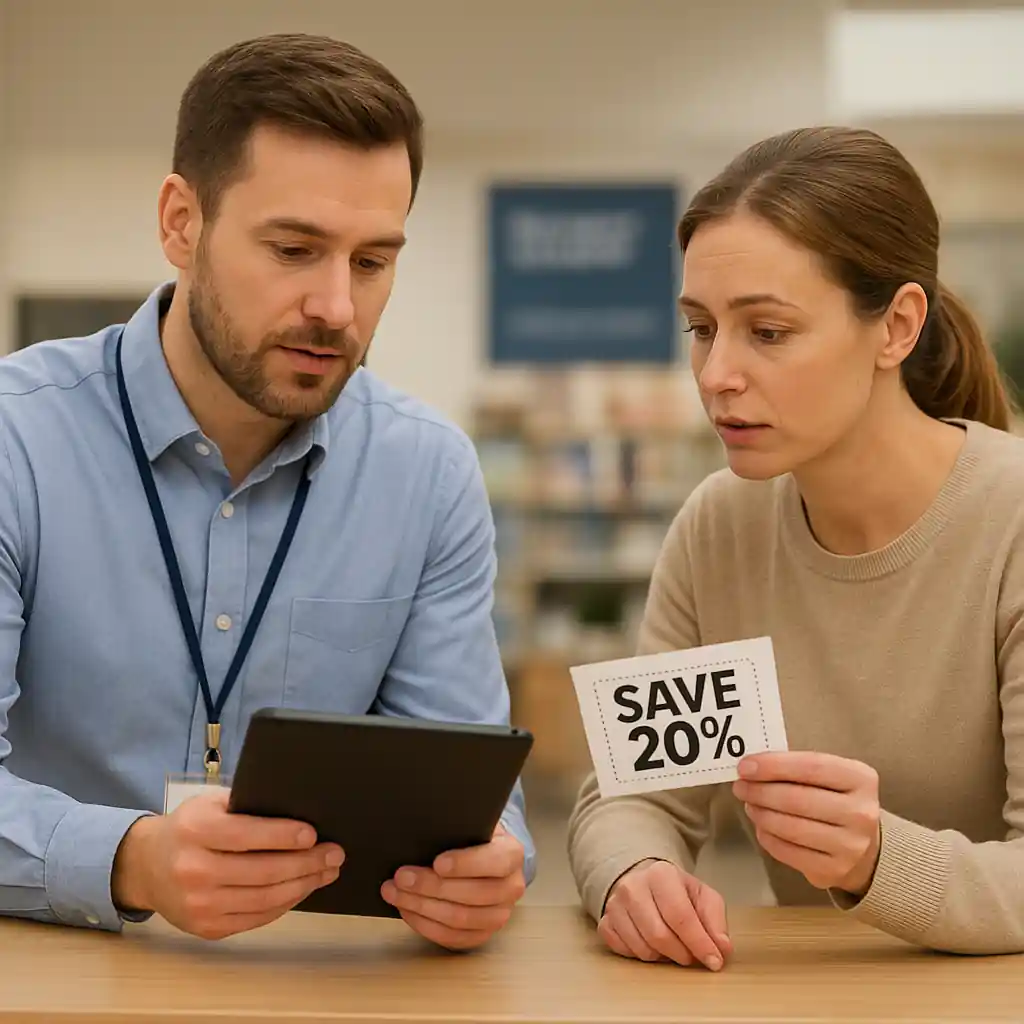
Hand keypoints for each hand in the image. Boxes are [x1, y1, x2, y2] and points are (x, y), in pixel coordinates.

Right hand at [111, 788, 343, 939]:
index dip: (283, 836)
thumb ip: (247, 805)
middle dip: (306, 863)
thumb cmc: (190, 827)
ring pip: (264, 899)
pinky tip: (302, 889)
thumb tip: (298, 808)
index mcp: (195, 831)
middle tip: (334, 854)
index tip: (313, 834)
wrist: (146, 866)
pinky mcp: (206, 928)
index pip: (246, 835)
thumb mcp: (210, 803)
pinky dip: (285, 904)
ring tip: (326, 872)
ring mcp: (199, 904)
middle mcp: (194, 870)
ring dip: (303, 885)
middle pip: (262, 871)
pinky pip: (256, 918)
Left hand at [380, 824, 524, 950]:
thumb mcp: (472, 823)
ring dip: (422, 907)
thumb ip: (458, 827)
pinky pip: (452, 937)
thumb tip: (426, 833)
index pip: (494, 862)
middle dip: (431, 886)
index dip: (465, 864)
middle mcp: (512, 887)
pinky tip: (407, 909)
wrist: (484, 857)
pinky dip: (425, 925)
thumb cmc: (472, 837)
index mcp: (512, 854)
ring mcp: (499, 915)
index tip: (437, 862)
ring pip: (459, 919)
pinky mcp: (482, 934)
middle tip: (401, 877)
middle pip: (472, 894)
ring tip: (395, 893)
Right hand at [598, 859, 731, 969]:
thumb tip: (722, 948)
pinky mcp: (605, 923)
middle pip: (660, 936)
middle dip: (682, 954)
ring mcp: (614, 905)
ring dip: (663, 957)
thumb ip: (715, 920)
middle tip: (692, 955)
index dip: (699, 943)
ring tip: (672, 945)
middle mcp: (632, 887)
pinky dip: (642, 956)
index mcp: (661, 874)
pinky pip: (624, 952)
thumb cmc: (676, 892)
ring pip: (642, 949)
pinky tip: (651, 944)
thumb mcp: (702, 896)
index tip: (714, 962)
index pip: (680, 916)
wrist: (642, 881)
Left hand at [733, 751, 880, 895]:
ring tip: (750, 804)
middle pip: (797, 799)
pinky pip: (789, 853)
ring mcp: (850, 846)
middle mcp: (861, 813)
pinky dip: (768, 838)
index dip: (774, 765)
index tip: (745, 766)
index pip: (812, 767)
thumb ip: (797, 767)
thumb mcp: (830, 776)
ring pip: (790, 828)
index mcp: (861, 779)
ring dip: (761, 814)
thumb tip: (751, 766)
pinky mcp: (834, 870)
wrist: (865, 847)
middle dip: (760, 791)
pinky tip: (761, 826)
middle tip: (740, 786)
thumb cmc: (837, 800)